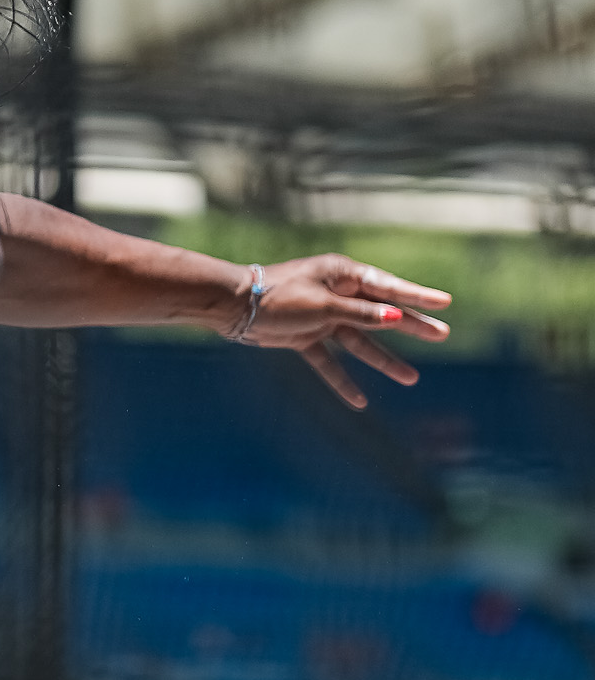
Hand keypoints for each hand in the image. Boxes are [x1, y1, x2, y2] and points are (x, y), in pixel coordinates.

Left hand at [233, 254, 450, 408]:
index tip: (445, 303)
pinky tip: (359, 403)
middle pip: (382, 315)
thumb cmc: (279, 296)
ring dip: (384, 361)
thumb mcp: (324, 306)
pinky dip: (342, 381)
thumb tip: (395, 317)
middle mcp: (338, 295)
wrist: (235, 306)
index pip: (389, 288)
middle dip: (412, 327)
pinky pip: (328, 362)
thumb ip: (360, 314)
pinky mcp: (305, 338)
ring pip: (360, 343)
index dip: (418, 297)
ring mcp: (322, 318)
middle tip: (443, 336)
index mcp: (345, 276)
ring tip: (411, 378)